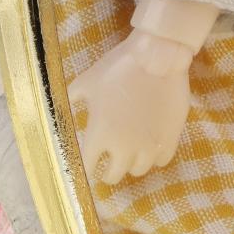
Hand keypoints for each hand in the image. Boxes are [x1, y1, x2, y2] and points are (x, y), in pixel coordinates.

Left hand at [68, 31, 192, 184]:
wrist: (156, 57)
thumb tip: (63, 108)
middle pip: (114, 176)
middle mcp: (123, 148)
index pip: (89, 167)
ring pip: (139, 170)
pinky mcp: (170, 139)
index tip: (90, 166)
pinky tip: (150, 146)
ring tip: (130, 154)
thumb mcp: (86, 82)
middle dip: (109, 172)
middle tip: (109, 165)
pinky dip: (155, 156)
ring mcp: (149, 146)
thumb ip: (72, 99)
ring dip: (132, 164)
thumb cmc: (117, 68)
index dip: (88, 167)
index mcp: (99, 136)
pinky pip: (161, 160)